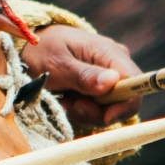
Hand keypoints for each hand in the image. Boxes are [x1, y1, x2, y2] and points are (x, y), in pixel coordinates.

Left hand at [21, 24, 141, 133]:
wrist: (29, 48)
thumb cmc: (41, 50)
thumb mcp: (57, 64)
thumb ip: (83, 75)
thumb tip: (113, 82)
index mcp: (109, 52)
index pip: (135, 84)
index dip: (123, 105)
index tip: (101, 116)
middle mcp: (115, 64)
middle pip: (124, 102)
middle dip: (97, 112)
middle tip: (71, 105)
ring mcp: (108, 77)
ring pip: (110, 110)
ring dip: (84, 112)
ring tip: (64, 99)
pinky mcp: (99, 89)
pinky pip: (98, 109)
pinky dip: (81, 110)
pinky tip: (66, 100)